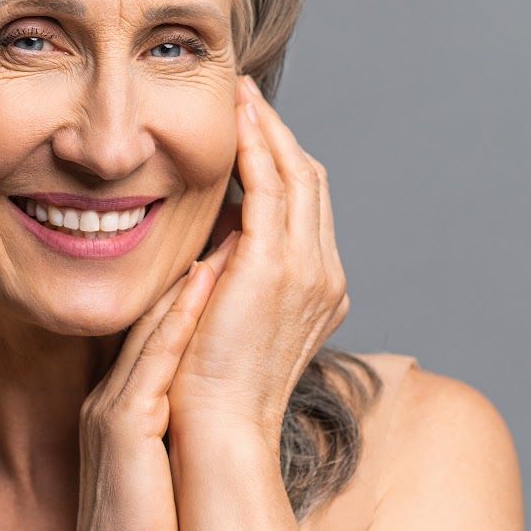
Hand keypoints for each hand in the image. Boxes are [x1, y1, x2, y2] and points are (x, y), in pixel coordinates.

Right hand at [60, 234, 236, 530]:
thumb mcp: (165, 468)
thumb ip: (177, 428)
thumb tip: (211, 408)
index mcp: (127, 404)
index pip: (163, 328)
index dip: (193, 279)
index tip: (228, 236)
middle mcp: (116, 395)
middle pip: (156, 310)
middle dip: (192, 256)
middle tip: (228, 208)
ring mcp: (114, 406)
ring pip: (155, 322)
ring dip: (189, 269)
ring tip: (224, 221)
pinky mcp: (124, 426)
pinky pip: (153, 359)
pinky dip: (179, 317)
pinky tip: (204, 279)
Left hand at [167, 74, 351, 459]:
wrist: (218, 434)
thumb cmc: (208, 394)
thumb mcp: (224, 323)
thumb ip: (225, 280)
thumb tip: (206, 246)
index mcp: (317, 292)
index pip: (305, 209)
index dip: (280, 165)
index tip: (248, 132)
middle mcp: (325, 276)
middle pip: (311, 183)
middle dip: (278, 135)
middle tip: (246, 97)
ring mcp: (307, 269)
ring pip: (298, 175)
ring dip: (267, 129)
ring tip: (240, 96)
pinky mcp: (275, 265)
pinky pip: (272, 185)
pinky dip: (256, 147)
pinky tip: (234, 122)